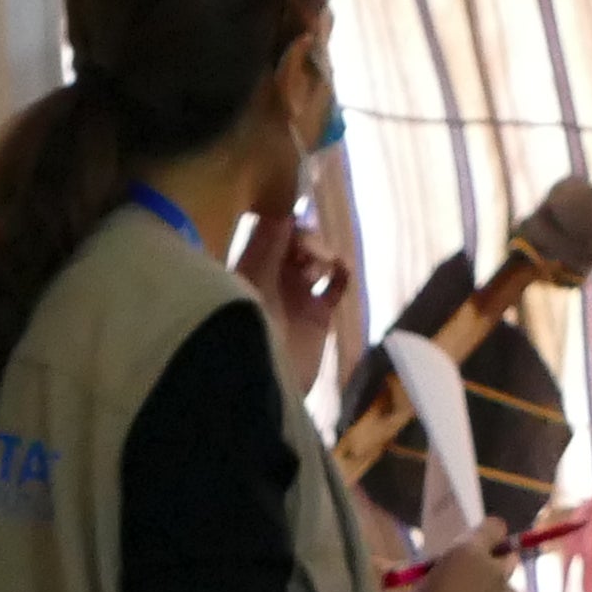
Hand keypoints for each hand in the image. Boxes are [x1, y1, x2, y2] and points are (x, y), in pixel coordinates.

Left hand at [237, 207, 350, 396]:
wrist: (265, 381)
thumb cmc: (250, 326)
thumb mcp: (254, 281)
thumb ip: (268, 245)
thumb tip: (283, 210)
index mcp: (250, 267)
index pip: (269, 231)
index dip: (284, 219)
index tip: (297, 214)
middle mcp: (273, 277)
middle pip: (296, 242)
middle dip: (306, 238)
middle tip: (309, 250)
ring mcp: (297, 296)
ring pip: (317, 259)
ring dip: (322, 253)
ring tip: (321, 266)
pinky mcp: (319, 315)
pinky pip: (336, 285)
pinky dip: (341, 273)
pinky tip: (340, 270)